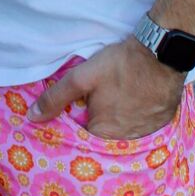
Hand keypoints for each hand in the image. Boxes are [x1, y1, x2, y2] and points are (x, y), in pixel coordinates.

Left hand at [29, 38, 184, 140]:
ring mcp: (145, 135)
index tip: (72, 118)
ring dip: (116, 125)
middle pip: (103, 139)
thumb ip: (56, 98)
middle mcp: (125, 142)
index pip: (82, 142)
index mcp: (103, 134)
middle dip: (95, 128)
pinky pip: (140, 130)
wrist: (161, 53)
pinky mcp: (160, 125)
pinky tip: (131, 107)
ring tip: (113, 107)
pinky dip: (133, 122)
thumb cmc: (120, 65)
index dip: (75, 129)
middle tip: (94, 109)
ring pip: (122, 136)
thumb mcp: (82, 77)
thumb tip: (32, 117)